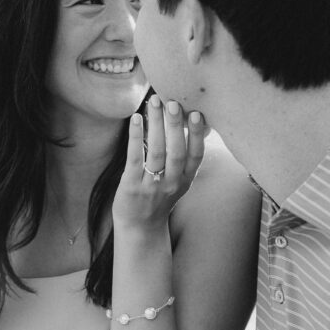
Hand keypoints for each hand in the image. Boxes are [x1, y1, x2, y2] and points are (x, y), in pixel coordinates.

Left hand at [112, 95, 204, 231]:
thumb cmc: (159, 197)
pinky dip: (136, 137)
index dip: (197, 135)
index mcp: (186, 180)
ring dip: (155, 125)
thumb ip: (187, 158)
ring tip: (154, 103)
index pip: (196, 155)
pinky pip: (135, 158)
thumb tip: (198, 123)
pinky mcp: (132, 186)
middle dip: (175, 126)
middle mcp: (172, 183)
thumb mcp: (180, 181)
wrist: (140, 227)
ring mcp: (152, 185)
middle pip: (176, 151)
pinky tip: (136, 119)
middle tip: (173, 103)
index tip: (197, 114)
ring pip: (156, 152)